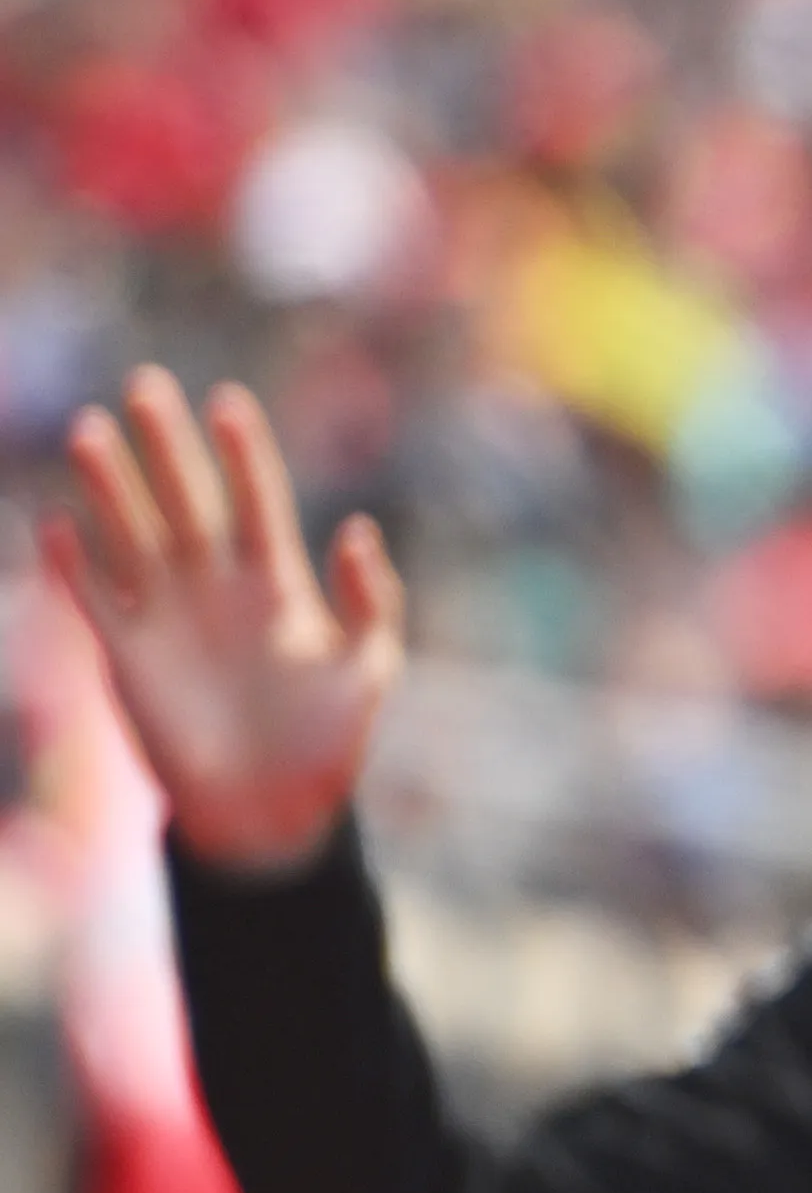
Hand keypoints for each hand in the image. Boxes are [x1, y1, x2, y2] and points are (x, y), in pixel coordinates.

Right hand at [43, 371, 404, 874]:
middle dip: (166, 446)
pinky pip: (94, 598)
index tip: (227, 401)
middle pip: (186, 500)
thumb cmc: (331, 738)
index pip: (257, 500)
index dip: (243, 453)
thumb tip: (359, 528)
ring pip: (133, 533)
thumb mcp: (371, 668)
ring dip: (111, 486)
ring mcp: (168, 614)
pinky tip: (56, 522)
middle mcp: (215, 584)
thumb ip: (374, 601)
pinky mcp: (127, 655)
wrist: (274, 809)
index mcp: (277, 582)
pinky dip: (75, 564)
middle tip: (145, 383)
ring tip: (90, 429)